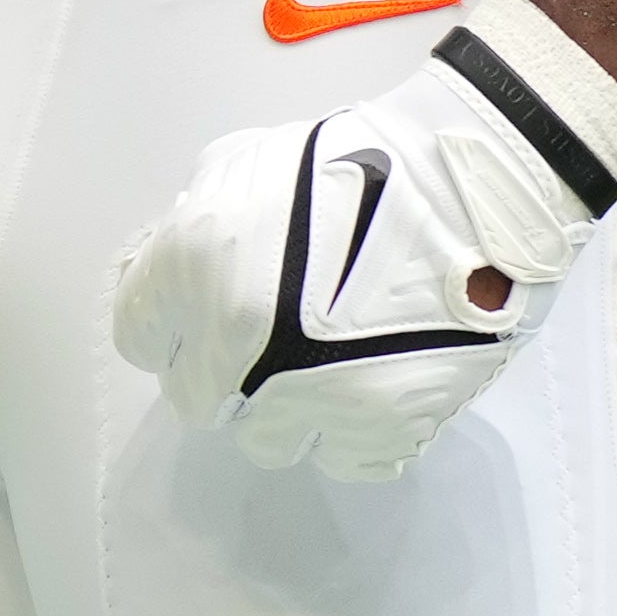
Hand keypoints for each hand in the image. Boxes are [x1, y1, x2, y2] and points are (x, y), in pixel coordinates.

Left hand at [112, 50, 614, 481]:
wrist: (477, 181)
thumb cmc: (362, 159)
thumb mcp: (247, 161)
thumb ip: (195, 227)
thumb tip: (181, 282)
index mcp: (198, 267)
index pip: (139, 333)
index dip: (171, 319)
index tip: (205, 308)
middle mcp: (238, 346)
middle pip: (196, 398)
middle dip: (225, 366)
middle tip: (275, 331)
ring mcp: (309, 395)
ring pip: (266, 437)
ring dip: (286, 404)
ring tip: (330, 356)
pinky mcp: (378, 427)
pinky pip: (341, 456)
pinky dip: (350, 427)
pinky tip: (372, 377)